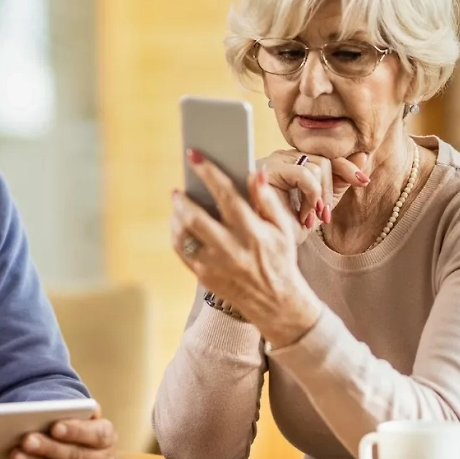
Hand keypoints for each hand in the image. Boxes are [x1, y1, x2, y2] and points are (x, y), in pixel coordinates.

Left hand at [9, 413, 115, 458]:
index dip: (76, 431)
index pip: (97, 435)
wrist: (80, 455)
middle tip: (26, 440)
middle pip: (77, 457)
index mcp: (107, 437)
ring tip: (16, 456)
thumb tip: (56, 406)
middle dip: (49, 449)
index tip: (54, 427)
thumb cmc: (74, 431)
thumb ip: (74, 410)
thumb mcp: (78, 417)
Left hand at [171, 149, 323, 347]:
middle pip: (196, 218)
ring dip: (176, 217)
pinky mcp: (204, 277)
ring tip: (178, 205)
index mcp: (253, 232)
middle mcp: (232, 249)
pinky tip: (179, 225)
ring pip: (184, 236)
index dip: (208, 172)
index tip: (194, 156)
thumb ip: (267, 200)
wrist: (276, 303)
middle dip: (182, 199)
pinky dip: (177, 235)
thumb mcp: (283, 229)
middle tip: (177, 190)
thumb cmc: (280, 258)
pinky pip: (182, 252)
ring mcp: (215, 265)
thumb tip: (254, 172)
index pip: (226, 195)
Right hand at [261, 149, 369, 236]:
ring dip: (318, 198)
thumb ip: (340, 180)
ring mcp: (276, 160)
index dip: (347, 168)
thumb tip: (362, 155)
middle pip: (325, 159)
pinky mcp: (270, 170)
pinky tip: (303, 214)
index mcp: (297, 160)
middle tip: (324, 215)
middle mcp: (286, 156)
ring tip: (308, 216)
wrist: (273, 245)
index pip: (328, 156)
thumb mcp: (323, 202)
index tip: (363, 182)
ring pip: (317, 166)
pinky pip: (304, 174)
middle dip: (329, 190)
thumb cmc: (291, 225)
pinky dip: (310, 196)